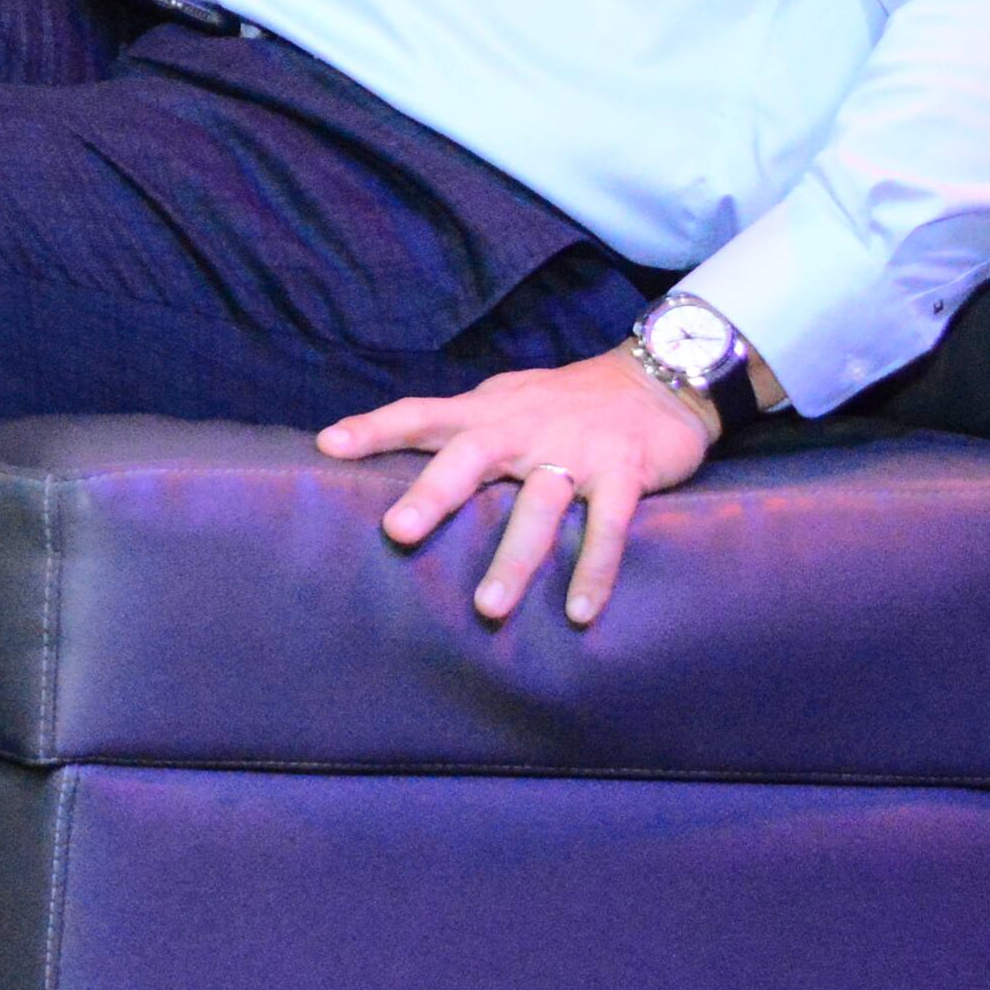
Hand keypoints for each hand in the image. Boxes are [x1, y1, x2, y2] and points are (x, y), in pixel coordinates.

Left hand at [315, 348, 717, 627]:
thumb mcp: (510, 401)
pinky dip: (595, 570)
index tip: (328, 445)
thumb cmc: (568, 400)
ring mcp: (576, 452)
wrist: (661, 378)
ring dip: (515, 559)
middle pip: (471, 457)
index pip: (422, 414)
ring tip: (489, 608)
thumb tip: (399, 449)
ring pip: (539, 506)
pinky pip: (609, 528)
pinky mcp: (625, 474)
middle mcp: (525, 429)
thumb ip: (464, 427)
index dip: (375, 428)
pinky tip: (578, 611)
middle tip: (400, 532)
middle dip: (435, 494)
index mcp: (489, 412)